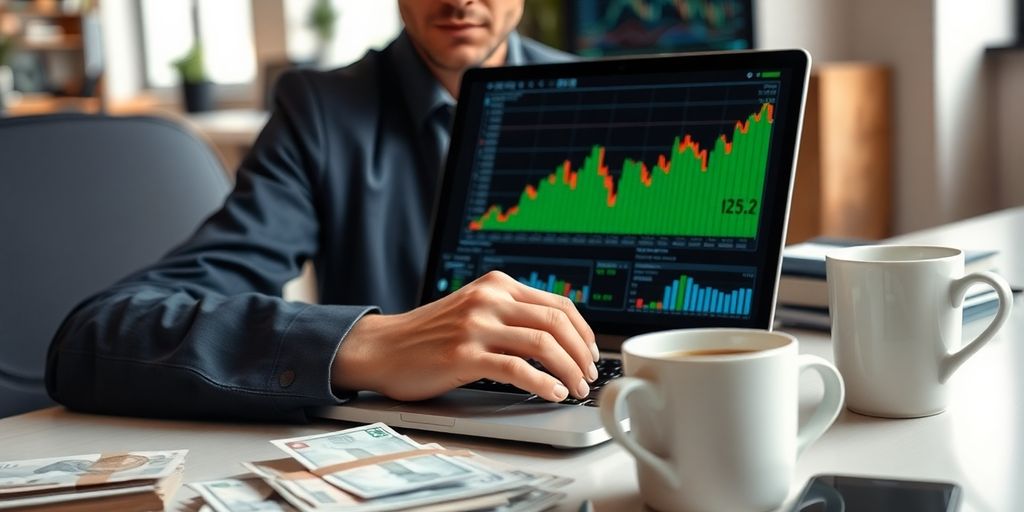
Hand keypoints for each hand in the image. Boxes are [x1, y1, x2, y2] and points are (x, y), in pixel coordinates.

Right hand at [331, 271, 598, 401]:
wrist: (381, 347)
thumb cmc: (428, 336)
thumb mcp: (474, 311)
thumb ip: (509, 315)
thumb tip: (558, 338)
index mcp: (497, 285)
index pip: (558, 304)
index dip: (583, 332)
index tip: (591, 354)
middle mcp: (489, 299)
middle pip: (557, 322)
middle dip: (582, 354)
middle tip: (588, 376)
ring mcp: (476, 325)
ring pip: (542, 343)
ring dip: (568, 369)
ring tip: (575, 388)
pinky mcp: (463, 355)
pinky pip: (516, 368)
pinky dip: (542, 383)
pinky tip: (551, 393)